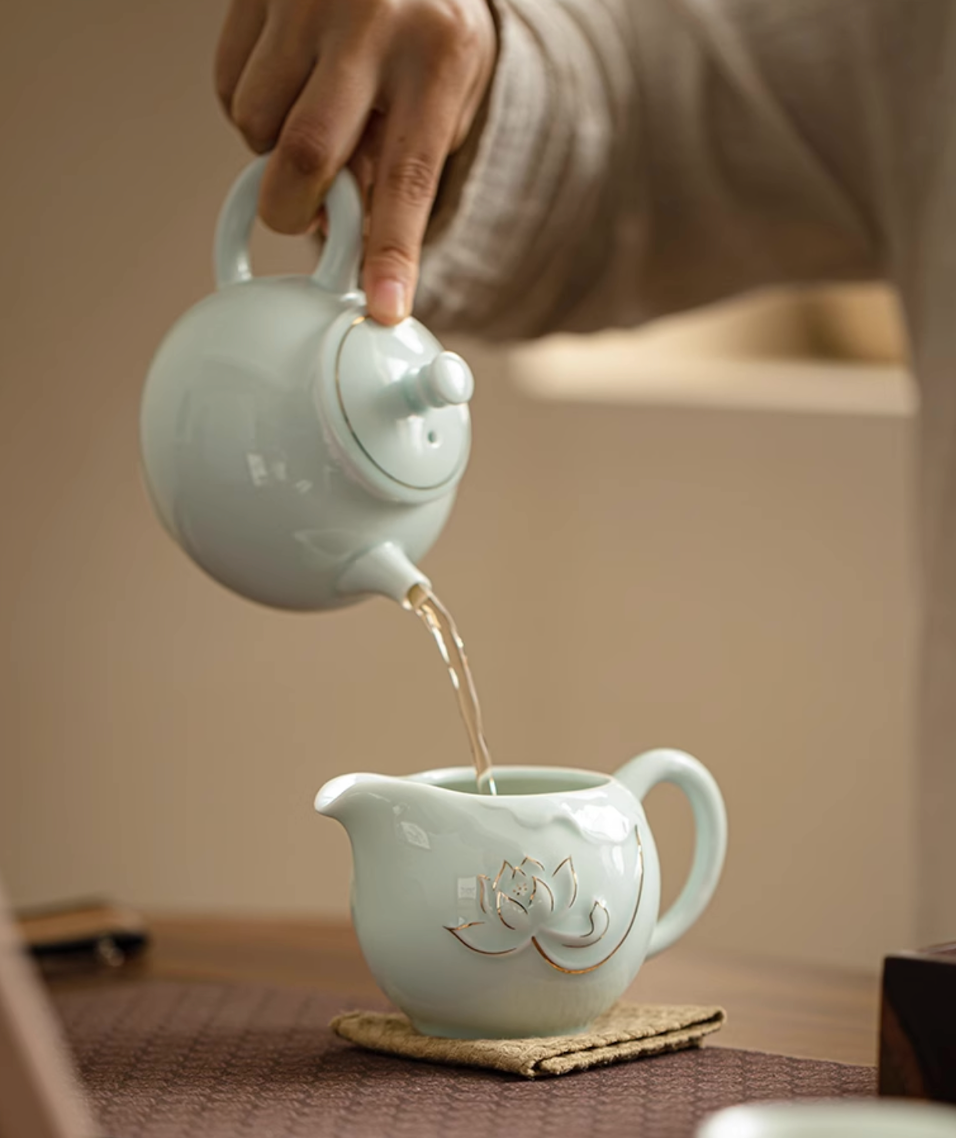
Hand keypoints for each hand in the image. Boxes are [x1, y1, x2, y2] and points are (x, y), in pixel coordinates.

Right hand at [215, 0, 496, 323]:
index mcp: (436, 56)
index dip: (391, 251)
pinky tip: (287, 88)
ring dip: (271, 152)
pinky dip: (249, 112)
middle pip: (306, 154)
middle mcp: (371, 20)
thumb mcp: (444, 97)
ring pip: (256, 124)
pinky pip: (228, 86)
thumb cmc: (429, 33)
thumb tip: (338, 230)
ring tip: (310, 122)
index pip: (407, 176)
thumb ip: (398, 165)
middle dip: (293, 207)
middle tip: (303, 212)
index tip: (381, 307)